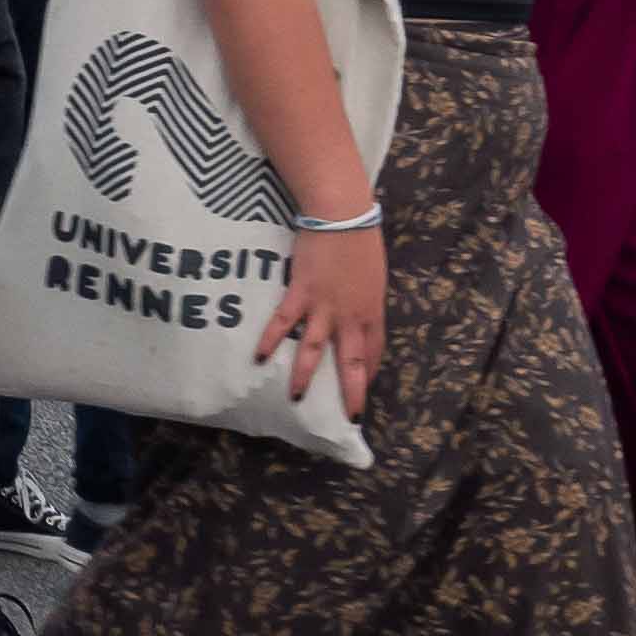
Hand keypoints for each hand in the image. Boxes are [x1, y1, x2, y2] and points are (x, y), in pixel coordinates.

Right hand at [258, 223, 384, 415]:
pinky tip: (261, 358)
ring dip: (305, 376)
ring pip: (314, 349)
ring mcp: (324, 307)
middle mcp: (350, 317)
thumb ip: (365, 300)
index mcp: (372, 313)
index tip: (362, 387)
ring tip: (297, 398)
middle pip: (352, 363)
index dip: (368, 373)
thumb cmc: (361, 242)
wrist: (343, 217)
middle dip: (350, 392)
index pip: (374, 353)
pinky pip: (284, 322)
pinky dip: (271, 340)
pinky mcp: (300, 293)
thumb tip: (357, 312)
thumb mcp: (373, 278)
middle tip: (348, 417)